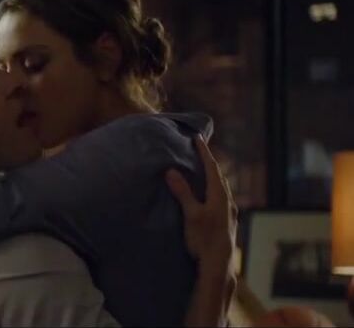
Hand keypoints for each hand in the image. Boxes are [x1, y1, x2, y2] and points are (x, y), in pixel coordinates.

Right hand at [166, 136, 237, 274]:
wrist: (219, 263)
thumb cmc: (204, 239)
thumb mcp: (191, 214)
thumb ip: (183, 192)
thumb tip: (172, 171)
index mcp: (219, 195)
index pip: (212, 168)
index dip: (204, 152)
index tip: (198, 138)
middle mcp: (228, 200)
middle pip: (219, 176)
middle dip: (209, 162)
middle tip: (200, 150)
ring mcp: (229, 211)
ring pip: (221, 187)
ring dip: (212, 176)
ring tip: (203, 170)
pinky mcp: (227, 221)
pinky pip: (220, 197)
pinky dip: (213, 189)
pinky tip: (208, 195)